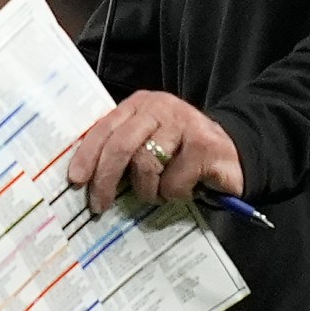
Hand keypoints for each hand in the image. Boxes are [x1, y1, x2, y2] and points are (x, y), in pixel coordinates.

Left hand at [65, 90, 244, 213]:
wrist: (234, 152)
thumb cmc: (182, 153)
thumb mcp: (148, 143)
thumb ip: (123, 150)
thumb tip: (85, 179)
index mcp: (139, 105)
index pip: (104, 128)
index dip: (87, 155)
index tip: (76, 180)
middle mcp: (160, 108)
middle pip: (121, 145)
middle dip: (106, 179)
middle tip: (100, 204)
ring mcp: (184, 124)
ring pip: (146, 166)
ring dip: (149, 190)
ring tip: (161, 192)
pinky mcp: (205, 145)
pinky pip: (174, 182)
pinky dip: (176, 194)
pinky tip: (187, 188)